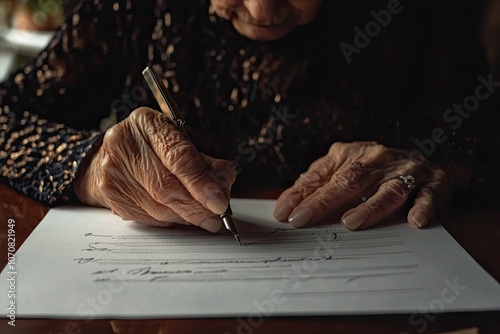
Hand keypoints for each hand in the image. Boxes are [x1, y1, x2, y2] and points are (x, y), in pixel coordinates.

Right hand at [75, 107, 235, 231]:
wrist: (108, 154)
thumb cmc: (151, 145)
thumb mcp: (178, 140)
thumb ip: (204, 161)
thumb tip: (224, 182)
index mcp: (147, 124)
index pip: (178, 157)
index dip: (201, 183)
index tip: (219, 202)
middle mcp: (124, 145)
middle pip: (166, 187)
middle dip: (197, 207)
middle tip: (217, 217)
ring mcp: (113, 172)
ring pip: (158, 207)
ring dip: (186, 216)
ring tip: (204, 217)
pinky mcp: (110, 196)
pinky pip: (148, 217)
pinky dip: (171, 220)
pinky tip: (181, 215)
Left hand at [273, 142, 448, 229]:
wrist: (423, 162)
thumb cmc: (373, 171)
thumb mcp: (342, 170)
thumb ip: (315, 185)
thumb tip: (285, 206)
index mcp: (351, 154)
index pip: (323, 175)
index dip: (302, 194)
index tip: (285, 213)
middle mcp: (378, 159)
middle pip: (350, 181)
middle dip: (324, 201)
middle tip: (303, 219)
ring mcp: (406, 171)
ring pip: (387, 190)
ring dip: (370, 207)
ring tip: (351, 222)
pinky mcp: (434, 183)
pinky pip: (429, 196)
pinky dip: (423, 206)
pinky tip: (415, 220)